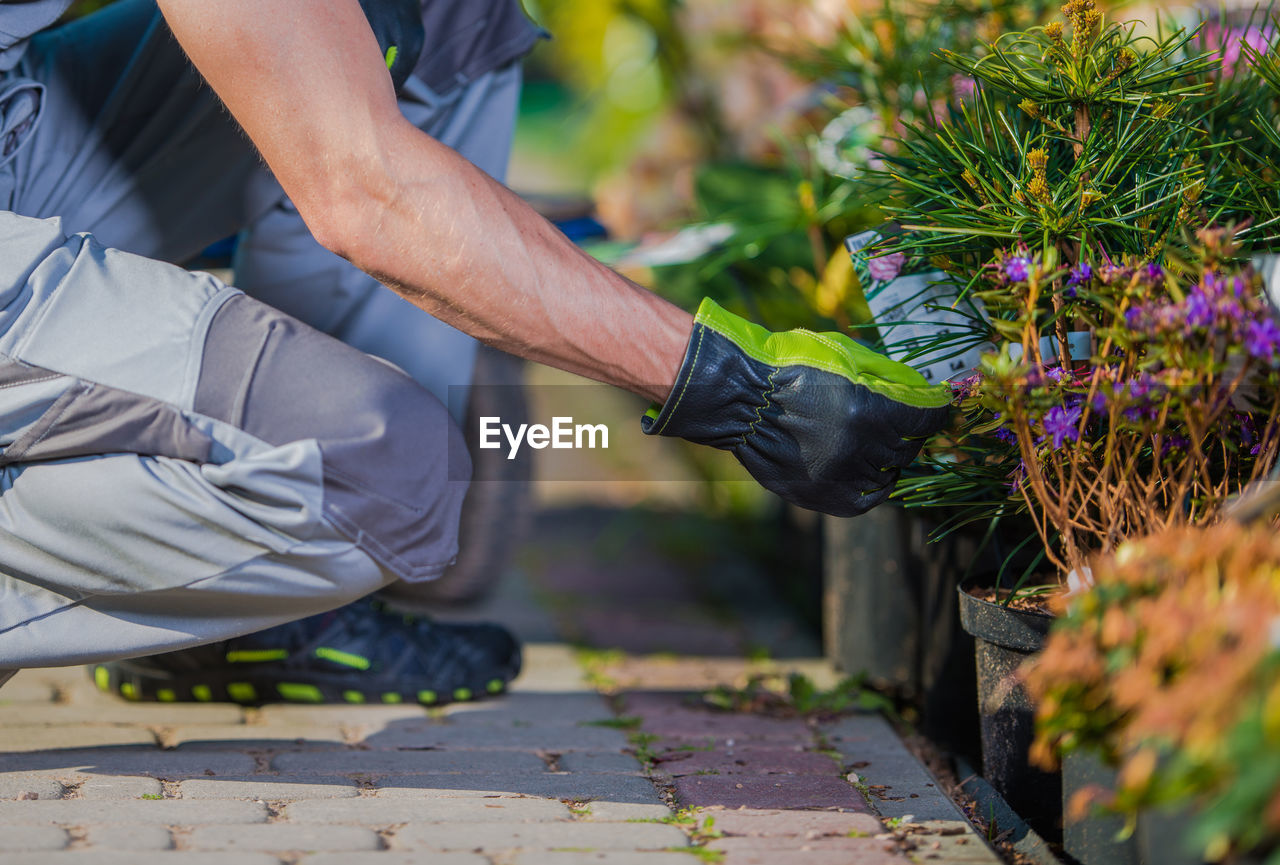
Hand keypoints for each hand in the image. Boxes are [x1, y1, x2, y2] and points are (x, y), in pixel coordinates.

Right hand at [642, 298, 951, 516]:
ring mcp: (837, 476)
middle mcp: (858, 448)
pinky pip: (863, 501)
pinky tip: (863, 471)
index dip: (937, 412)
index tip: (937, 408)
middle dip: (909, 434)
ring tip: (874, 446)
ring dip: (888, 461)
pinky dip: (871, 488)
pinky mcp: (819, 496)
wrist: (737, 397)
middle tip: (900, 423)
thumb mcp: (843, 354)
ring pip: (888, 477)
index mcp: (869, 410)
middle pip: (908, 449)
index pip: (928, 421)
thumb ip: (885, 375)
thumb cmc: (789, 365)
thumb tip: (921, 390)